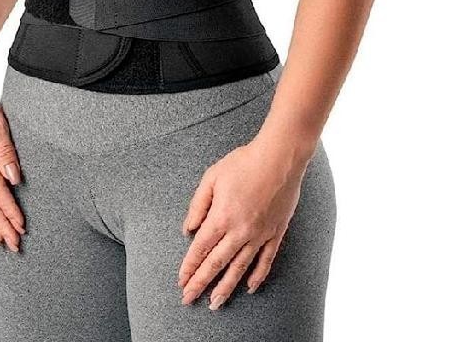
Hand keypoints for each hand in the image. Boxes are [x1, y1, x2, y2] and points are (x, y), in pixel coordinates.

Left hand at [178, 136, 307, 308]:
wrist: (279, 158)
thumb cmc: (243, 162)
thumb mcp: (212, 177)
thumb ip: (198, 205)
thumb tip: (188, 228)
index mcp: (221, 216)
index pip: (200, 249)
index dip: (189, 267)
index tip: (181, 281)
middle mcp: (239, 231)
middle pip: (216, 264)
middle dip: (200, 283)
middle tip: (189, 299)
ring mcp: (259, 234)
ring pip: (239, 268)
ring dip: (226, 287)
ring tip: (216, 303)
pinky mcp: (275, 232)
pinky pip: (265, 260)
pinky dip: (257, 276)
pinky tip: (249, 287)